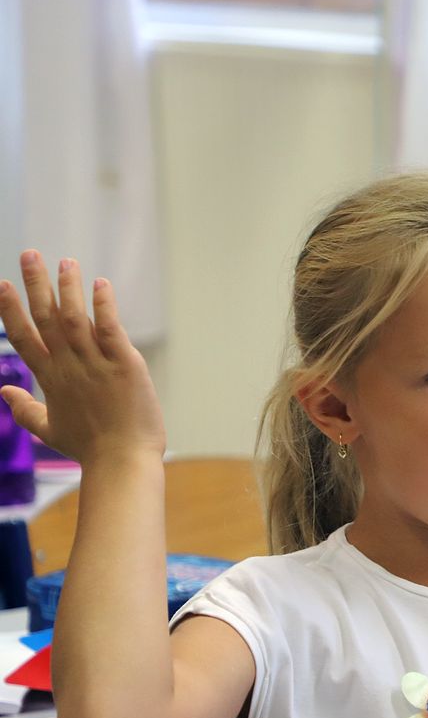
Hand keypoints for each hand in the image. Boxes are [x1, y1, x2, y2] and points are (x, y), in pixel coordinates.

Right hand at [0, 251, 165, 466]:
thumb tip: (2, 392)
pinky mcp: (125, 366)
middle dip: (36, 285)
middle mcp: (69, 367)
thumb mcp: (48, 430)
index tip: (2, 284)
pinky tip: (100, 285)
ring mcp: (96, 365)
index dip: (10, 309)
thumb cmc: (89, 448)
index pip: (23, 337)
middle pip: (46, 319)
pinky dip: (105, 307)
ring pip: (77, 319)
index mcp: (50, 379)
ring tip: (65, 261)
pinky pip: (112, 331)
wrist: (122, 463)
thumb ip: (23, 409)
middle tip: (29, 254)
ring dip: (70, 288)